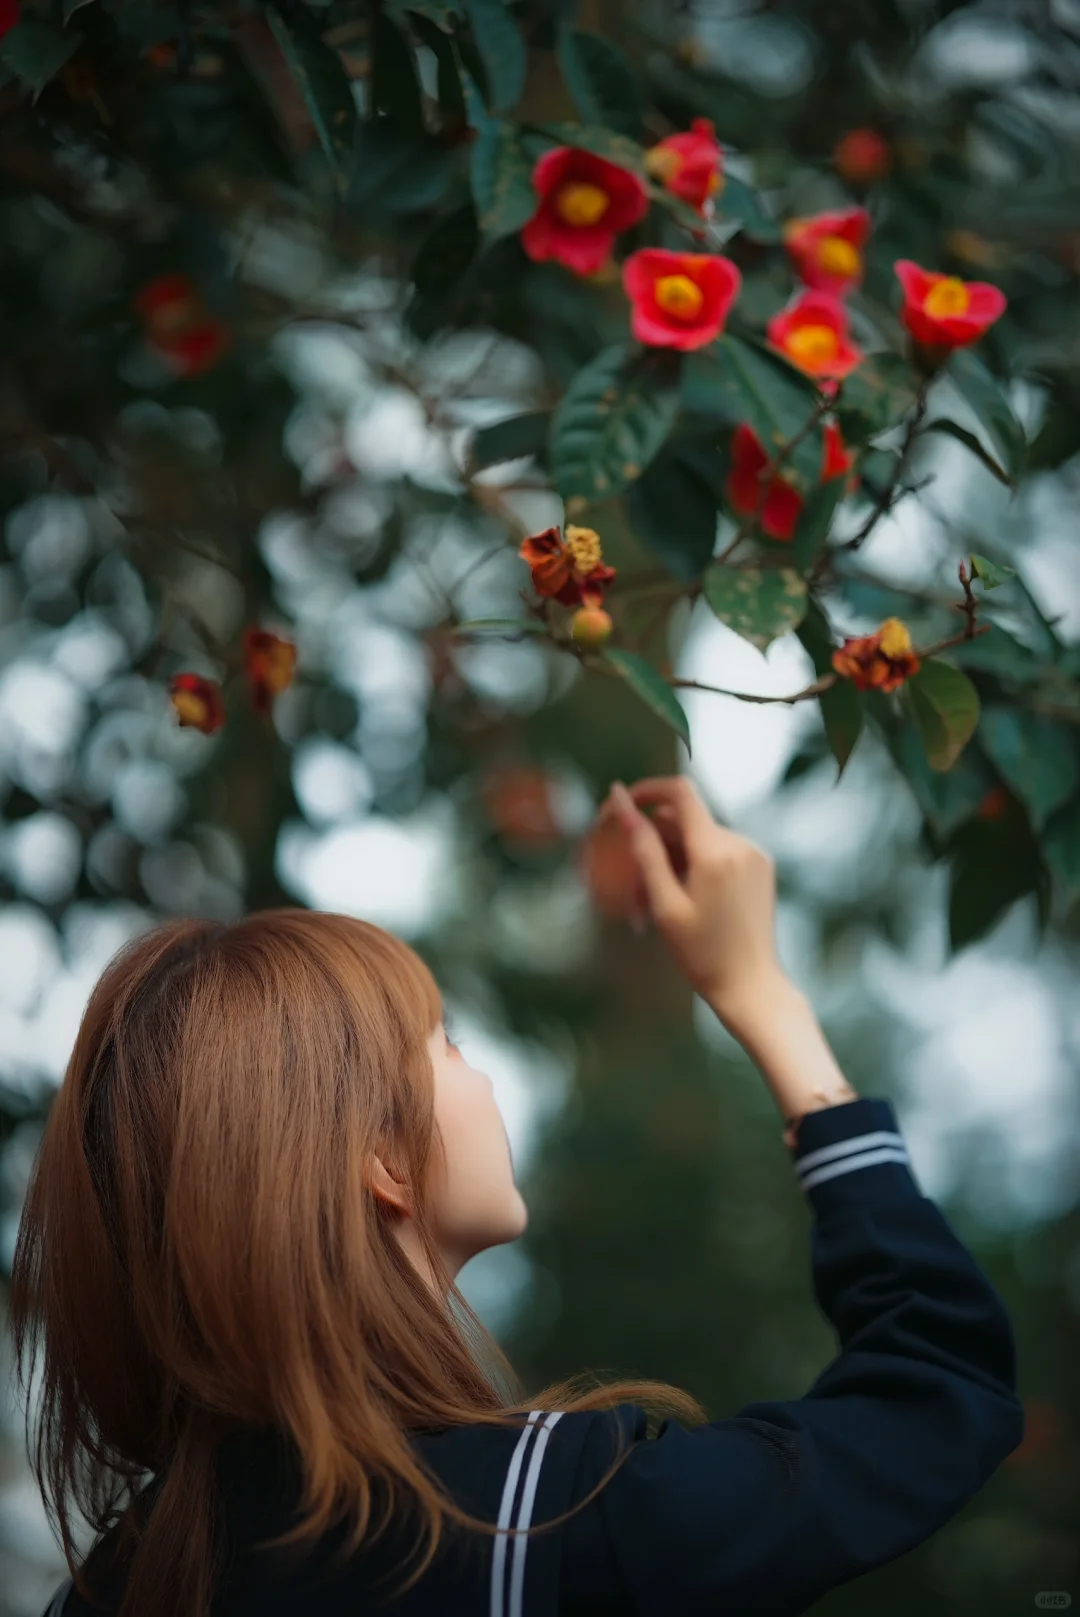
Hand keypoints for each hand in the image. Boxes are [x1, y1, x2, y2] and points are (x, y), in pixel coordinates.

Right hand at [599, 776, 786, 1026]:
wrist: (751, 987)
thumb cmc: (702, 954)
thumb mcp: (664, 903)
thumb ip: (642, 847)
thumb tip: (619, 799)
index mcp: (716, 851)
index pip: (679, 792)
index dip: (646, 790)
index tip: (621, 805)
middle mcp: (740, 843)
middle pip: (683, 822)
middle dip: (651, 846)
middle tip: (630, 891)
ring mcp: (754, 853)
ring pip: (697, 839)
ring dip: (669, 863)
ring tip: (652, 909)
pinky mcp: (760, 865)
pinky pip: (716, 852)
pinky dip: (692, 868)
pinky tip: (681, 903)